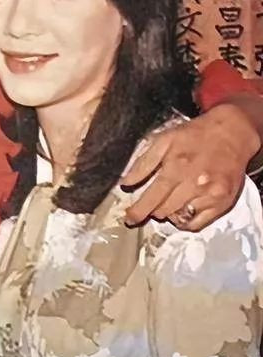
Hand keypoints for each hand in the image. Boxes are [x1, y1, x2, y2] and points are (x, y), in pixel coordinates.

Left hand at [122, 105, 253, 230]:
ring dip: (169, 213)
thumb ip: (143, 162)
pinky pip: (198, 224)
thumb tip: (126, 182)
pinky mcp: (223, 203)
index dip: (138, 211)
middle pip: (163, 210)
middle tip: (152, 202)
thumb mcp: (164, 139)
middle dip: (152, 209)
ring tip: (170, 199)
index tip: (129, 218)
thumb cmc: (195, 134)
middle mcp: (194, 183)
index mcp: (176, 166)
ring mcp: (210, 195)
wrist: (231, 132)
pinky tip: (183, 208)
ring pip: (179, 218)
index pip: (152, 197)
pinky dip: (186, 220)